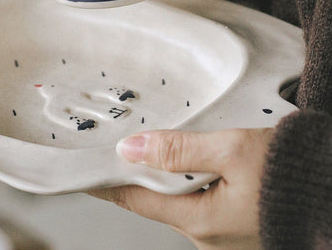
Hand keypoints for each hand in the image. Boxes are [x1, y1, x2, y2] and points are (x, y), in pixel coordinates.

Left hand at [90, 128, 273, 249]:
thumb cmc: (292, 174)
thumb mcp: (232, 152)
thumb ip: (179, 151)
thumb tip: (129, 149)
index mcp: (199, 221)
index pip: (135, 198)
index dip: (106, 181)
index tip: (82, 167)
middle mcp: (206, 232)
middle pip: (154, 197)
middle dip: (134, 171)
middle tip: (114, 142)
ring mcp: (221, 230)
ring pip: (176, 196)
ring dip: (162, 170)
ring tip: (147, 143)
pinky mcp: (235, 221)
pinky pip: (198, 197)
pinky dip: (185, 175)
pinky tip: (188, 155)